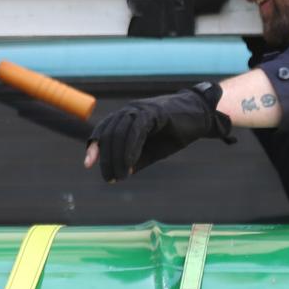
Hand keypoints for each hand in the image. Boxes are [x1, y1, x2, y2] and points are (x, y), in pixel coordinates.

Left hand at [84, 82, 234, 181]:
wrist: (200, 118)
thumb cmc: (173, 134)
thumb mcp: (150, 151)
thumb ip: (134, 160)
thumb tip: (118, 174)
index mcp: (125, 118)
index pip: (104, 130)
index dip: (95, 146)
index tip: (88, 164)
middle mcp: (129, 111)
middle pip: (109, 133)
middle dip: (106, 157)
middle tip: (109, 178)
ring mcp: (140, 109)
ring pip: (120, 132)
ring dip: (117, 157)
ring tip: (120, 175)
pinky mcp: (152, 112)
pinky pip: (135, 130)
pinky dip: (130, 149)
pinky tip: (129, 164)